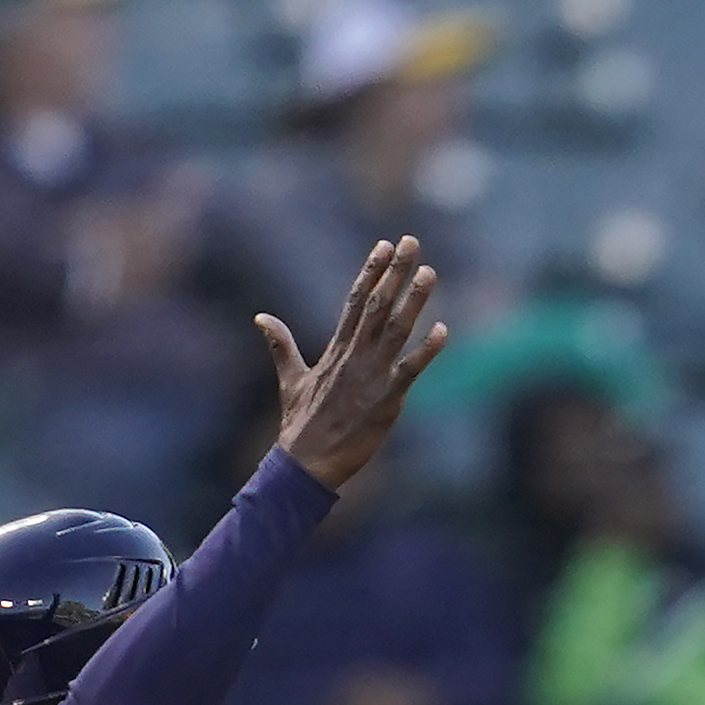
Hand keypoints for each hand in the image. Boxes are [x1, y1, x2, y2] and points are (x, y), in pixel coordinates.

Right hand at [256, 237, 447, 493]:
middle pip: (378, 305)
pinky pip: (411, 370)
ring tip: (428, 272)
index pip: (355, 300)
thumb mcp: (290, 379)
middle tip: (411, 242)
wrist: (308, 463)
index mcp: (336, 349)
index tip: (383, 245)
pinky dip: (427, 350)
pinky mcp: (387, 399)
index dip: (371, 271)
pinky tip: (443, 329)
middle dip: (395, 272)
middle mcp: (354, 356)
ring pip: (396, 330)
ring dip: (414, 300)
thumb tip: (261, 317)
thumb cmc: (300, 424)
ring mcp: (372, 376)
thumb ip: (281, 345)